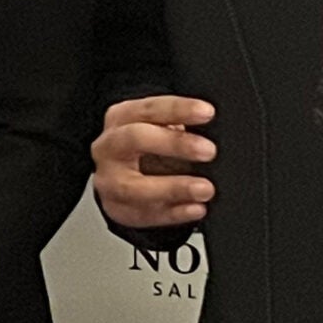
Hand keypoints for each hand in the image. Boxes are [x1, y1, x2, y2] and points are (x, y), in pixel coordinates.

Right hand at [91, 95, 217, 229]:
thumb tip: (214, 129)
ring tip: (205, 189)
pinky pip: (143, 214)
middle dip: (174, 144)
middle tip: (209, 151)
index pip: (149, 108)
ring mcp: (108, 180)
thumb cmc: (144, 147)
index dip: (179, 109)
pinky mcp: (116, 208)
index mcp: (121, 118)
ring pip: (134, 186)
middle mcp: (110, 146)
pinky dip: (173, 213)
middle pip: (135, 139)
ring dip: (173, 188)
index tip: (207, 113)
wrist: (114, 176)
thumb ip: (178, 126)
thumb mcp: (157, 128)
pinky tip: (195, 209)